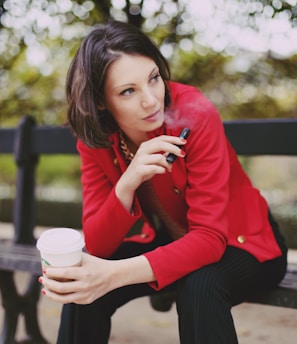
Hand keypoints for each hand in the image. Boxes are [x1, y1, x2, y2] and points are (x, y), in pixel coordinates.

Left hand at [39, 253, 154, 304]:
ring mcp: (86, 295)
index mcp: (85, 273)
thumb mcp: (87, 258)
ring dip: (51, 294)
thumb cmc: (99, 264)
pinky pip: (70, 300)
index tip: (45, 270)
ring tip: (45, 289)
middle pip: (61, 288)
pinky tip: (56, 293)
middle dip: (48, 284)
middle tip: (42, 279)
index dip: (52, 273)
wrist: (113, 276)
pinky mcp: (86, 301)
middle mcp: (85, 286)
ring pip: (63, 299)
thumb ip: (73, 257)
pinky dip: (61, 297)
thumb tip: (57, 254)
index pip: (64, 274)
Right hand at [115, 135, 186, 210]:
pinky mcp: (139, 169)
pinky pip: (154, 168)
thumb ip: (162, 155)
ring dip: (168, 163)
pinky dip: (161, 170)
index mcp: (146, 145)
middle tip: (182, 154)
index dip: (173, 139)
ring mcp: (140, 160)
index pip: (161, 138)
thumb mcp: (153, 160)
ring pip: (158, 157)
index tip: (184, 141)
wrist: (129, 181)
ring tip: (169, 168)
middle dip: (174, 148)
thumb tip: (176, 151)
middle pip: (160, 144)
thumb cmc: (143, 169)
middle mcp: (142, 150)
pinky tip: (163, 172)